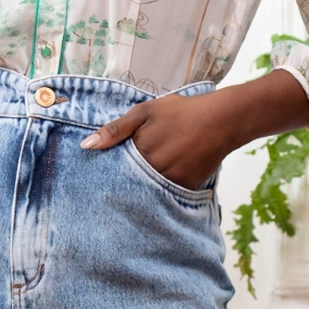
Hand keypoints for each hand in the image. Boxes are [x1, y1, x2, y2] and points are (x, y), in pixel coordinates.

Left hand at [80, 92, 229, 188]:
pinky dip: (161, 191)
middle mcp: (154, 175)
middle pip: (130, 187)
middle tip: (116, 182)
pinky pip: (167, 195)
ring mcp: (171, 185)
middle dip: (123, 185)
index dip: (107, 174)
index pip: (114, 174)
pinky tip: (160, 179)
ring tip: (139, 181)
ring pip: (148, 194)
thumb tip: (86, 146)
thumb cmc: (180, 113)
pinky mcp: (186, 190)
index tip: (99, 177)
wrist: (222, 121)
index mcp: (140, 156)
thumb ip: (115, 130)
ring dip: (142, 190)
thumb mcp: (144, 113)